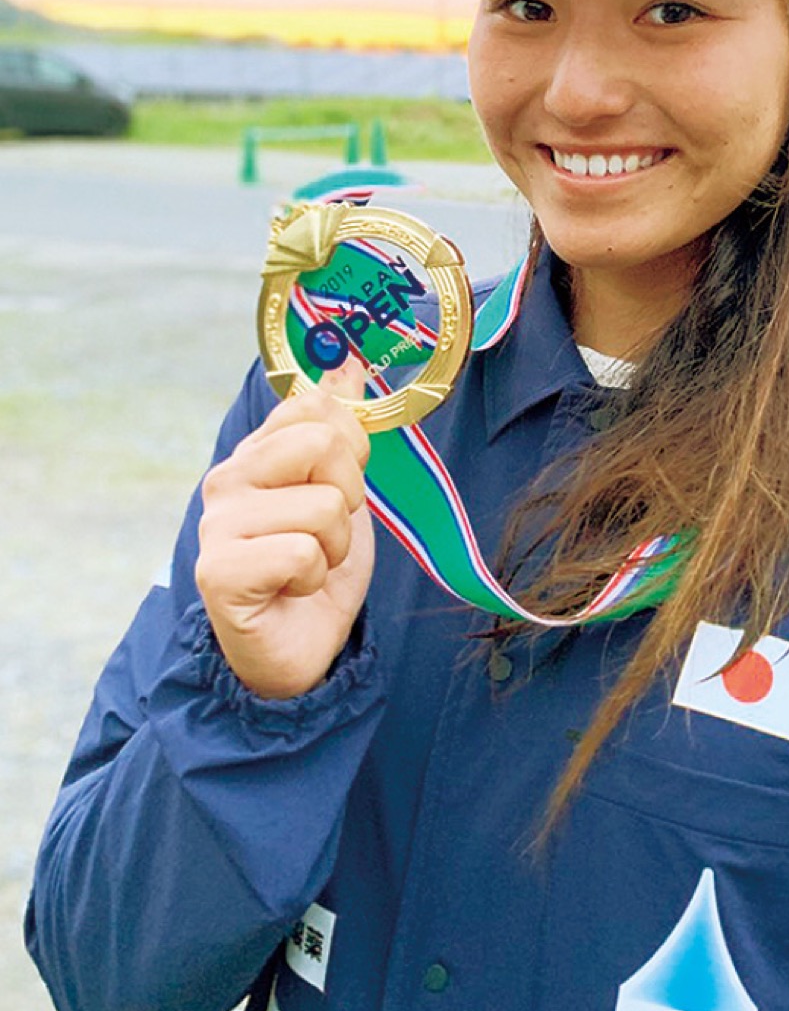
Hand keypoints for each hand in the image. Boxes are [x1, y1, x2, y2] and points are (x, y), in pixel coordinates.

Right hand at [195, 361, 374, 698]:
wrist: (298, 648)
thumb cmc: (317, 567)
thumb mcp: (342, 489)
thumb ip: (339, 427)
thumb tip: (346, 362)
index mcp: (257, 454)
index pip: (312, 404)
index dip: (348, 444)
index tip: (340, 484)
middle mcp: (228, 479)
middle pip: (323, 443)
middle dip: (348, 496)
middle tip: (327, 533)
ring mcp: (218, 524)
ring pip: (324, 505)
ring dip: (335, 546)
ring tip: (310, 565)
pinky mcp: (219, 572)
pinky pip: (302, 552)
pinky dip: (314, 577)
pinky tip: (292, 589)